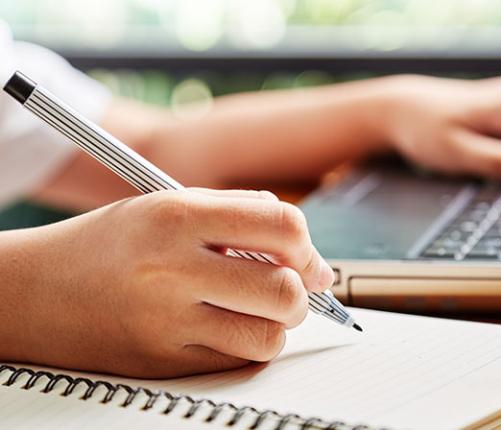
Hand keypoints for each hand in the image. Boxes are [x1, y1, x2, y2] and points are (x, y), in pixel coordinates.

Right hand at [0, 189, 333, 377]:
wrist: (34, 291)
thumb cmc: (110, 245)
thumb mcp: (167, 204)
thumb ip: (240, 212)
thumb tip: (307, 252)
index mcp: (177, 216)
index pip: (282, 226)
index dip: (306, 245)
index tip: (306, 258)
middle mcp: (172, 269)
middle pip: (284, 289)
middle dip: (301, 292)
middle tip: (289, 290)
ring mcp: (166, 322)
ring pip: (269, 336)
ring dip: (276, 325)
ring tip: (255, 310)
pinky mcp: (162, 363)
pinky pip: (238, 362)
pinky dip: (247, 346)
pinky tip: (226, 328)